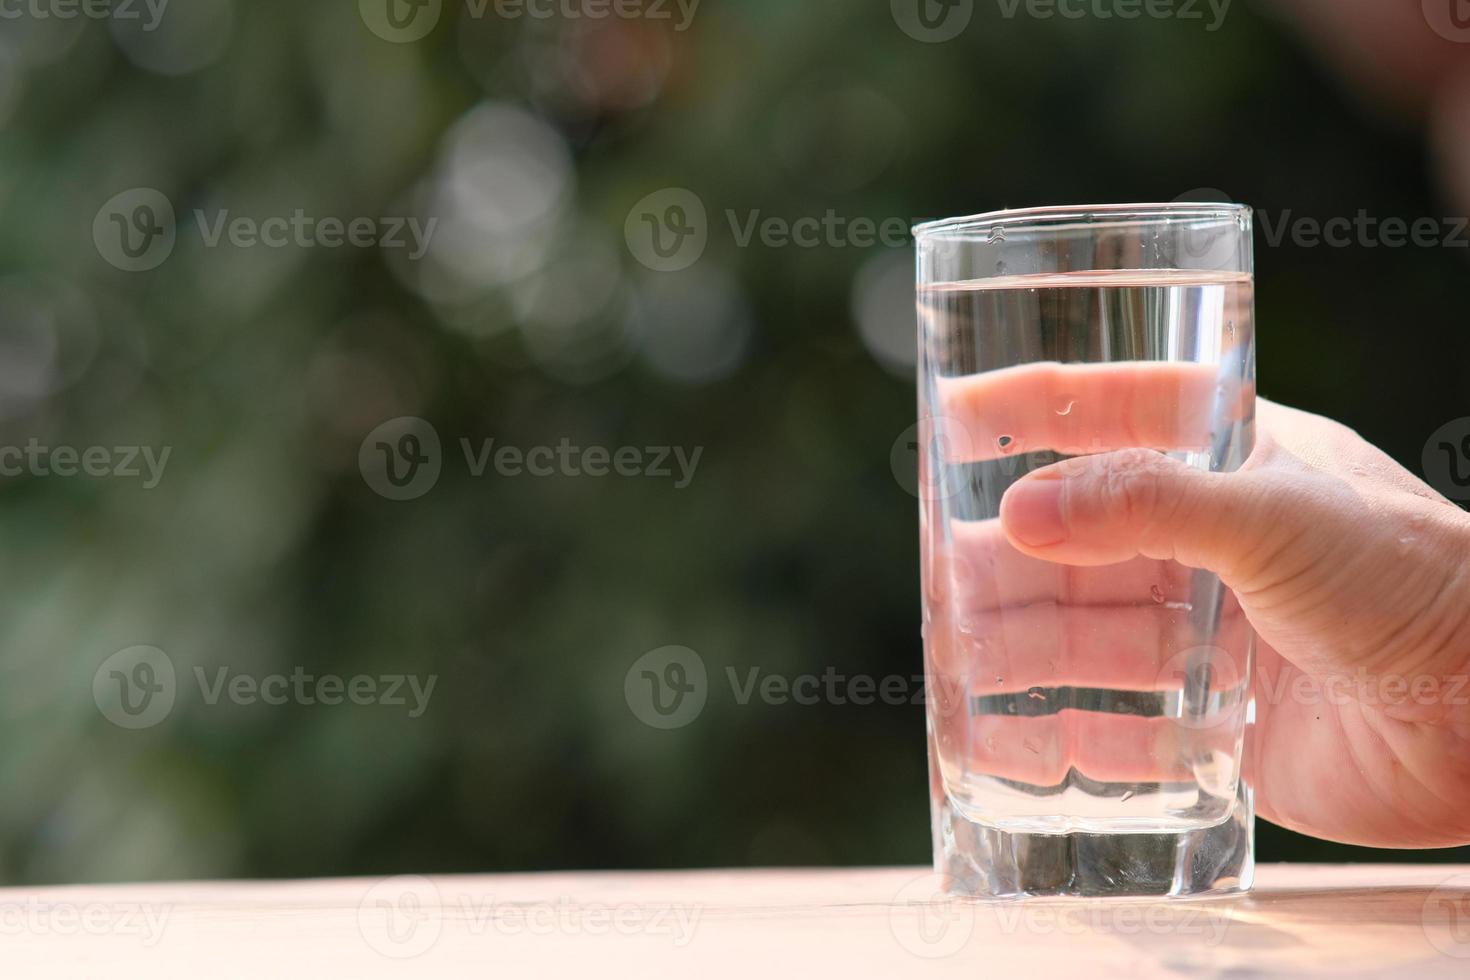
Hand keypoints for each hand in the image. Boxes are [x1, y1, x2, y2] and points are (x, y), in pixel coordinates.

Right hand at [999, 398, 1469, 846]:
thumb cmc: (1407, 580)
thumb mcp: (1274, 511)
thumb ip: (1145, 503)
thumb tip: (1020, 511)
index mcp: (1229, 464)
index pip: (1113, 415)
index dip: (1032, 409)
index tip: (953, 416)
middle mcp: (1209, 546)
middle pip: (1078, 546)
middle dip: (1009, 562)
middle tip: (946, 584)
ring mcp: (1209, 636)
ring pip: (1085, 637)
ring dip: (1021, 652)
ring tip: (962, 672)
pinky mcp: (1215, 725)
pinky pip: (1118, 729)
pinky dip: (1063, 738)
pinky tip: (1013, 746)